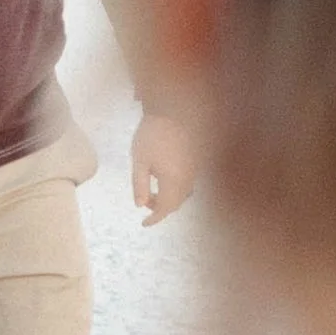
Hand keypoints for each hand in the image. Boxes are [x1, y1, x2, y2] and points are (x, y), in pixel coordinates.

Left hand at [129, 109, 199, 227]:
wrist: (173, 110)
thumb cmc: (152, 134)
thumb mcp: (140, 161)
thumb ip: (139, 185)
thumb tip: (140, 205)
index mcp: (173, 181)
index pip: (165, 208)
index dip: (154, 218)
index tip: (144, 224)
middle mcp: (187, 179)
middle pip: (176, 203)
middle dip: (160, 208)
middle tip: (145, 203)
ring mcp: (194, 171)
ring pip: (183, 194)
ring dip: (169, 198)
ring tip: (153, 191)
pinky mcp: (195, 162)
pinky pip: (187, 183)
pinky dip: (176, 188)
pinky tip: (164, 178)